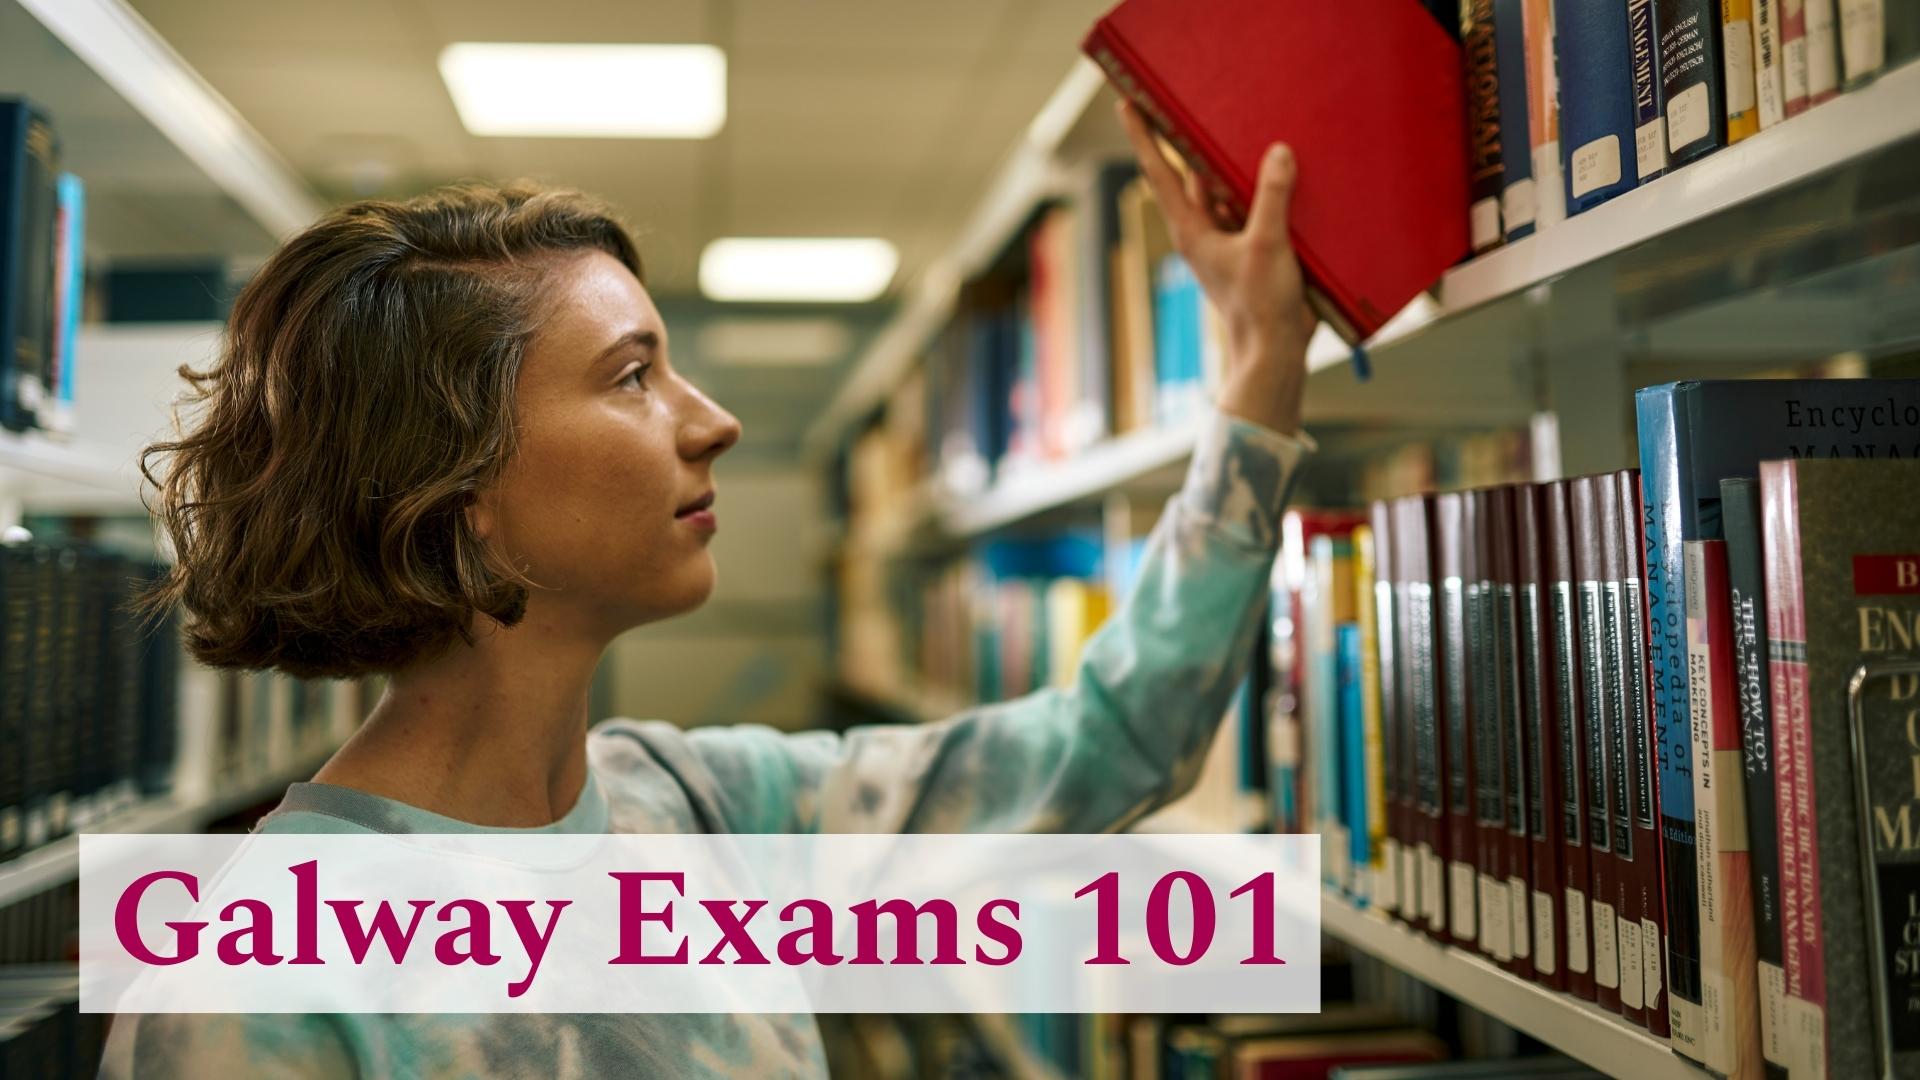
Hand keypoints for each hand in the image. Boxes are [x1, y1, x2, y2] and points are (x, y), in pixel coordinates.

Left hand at [1118, 100, 1314, 436]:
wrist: (1275, 353)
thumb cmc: (1259, 305)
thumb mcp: (1266, 243)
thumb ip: (1270, 196)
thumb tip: (1278, 152)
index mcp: (1191, 229)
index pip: (1160, 171)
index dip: (1144, 136)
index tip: (1126, 103)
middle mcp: (1204, 230)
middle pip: (1195, 174)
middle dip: (1197, 140)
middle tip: (1199, 101)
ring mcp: (1228, 240)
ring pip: (1228, 190)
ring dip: (1239, 166)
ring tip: (1249, 128)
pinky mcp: (1254, 248)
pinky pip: (1255, 208)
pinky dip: (1265, 190)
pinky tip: (1285, 171)